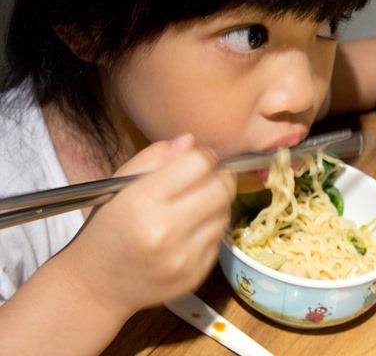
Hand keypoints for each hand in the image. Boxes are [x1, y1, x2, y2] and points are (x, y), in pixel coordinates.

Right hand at [57, 134, 236, 320]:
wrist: (97, 286)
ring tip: (195, 204)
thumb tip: (189, 141)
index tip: (196, 159)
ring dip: (216, 203)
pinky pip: (219, 239)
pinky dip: (210, 229)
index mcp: (143, 200)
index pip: (198, 163)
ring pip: (225, 212)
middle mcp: (166, 230)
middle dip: (218, 176)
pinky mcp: (195, 276)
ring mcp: (183, 257)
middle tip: (206, 177)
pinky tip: (191, 229)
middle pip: (221, 187)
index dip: (202, 156)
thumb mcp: (119, 184)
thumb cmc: (107, 228)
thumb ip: (154, 158)